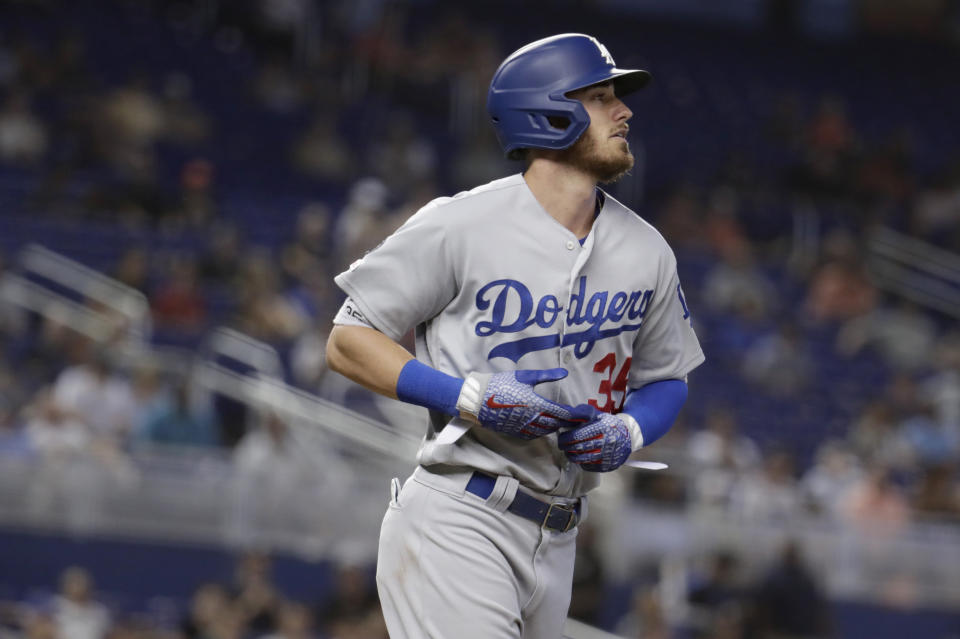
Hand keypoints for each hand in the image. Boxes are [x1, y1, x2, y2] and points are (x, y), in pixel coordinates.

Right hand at [458, 368, 589, 438]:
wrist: (477, 401)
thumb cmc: (500, 385)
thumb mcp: (524, 376)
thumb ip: (546, 376)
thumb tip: (564, 373)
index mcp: (538, 405)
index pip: (565, 414)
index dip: (580, 414)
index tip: (590, 412)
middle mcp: (535, 420)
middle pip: (560, 423)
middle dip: (573, 420)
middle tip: (583, 415)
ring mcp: (526, 429)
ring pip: (550, 430)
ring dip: (559, 425)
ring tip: (568, 419)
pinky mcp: (519, 433)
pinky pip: (538, 433)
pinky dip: (546, 428)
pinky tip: (547, 422)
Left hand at [558, 408, 635, 471]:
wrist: (629, 436)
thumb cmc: (609, 424)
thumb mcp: (598, 415)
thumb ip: (582, 416)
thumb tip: (565, 418)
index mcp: (603, 427)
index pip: (579, 435)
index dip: (566, 437)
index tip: (561, 437)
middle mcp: (607, 442)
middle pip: (580, 447)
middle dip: (567, 447)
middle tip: (561, 445)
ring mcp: (609, 455)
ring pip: (584, 459)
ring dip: (572, 456)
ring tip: (568, 452)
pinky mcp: (609, 465)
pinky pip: (590, 467)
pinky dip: (582, 463)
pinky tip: (580, 457)